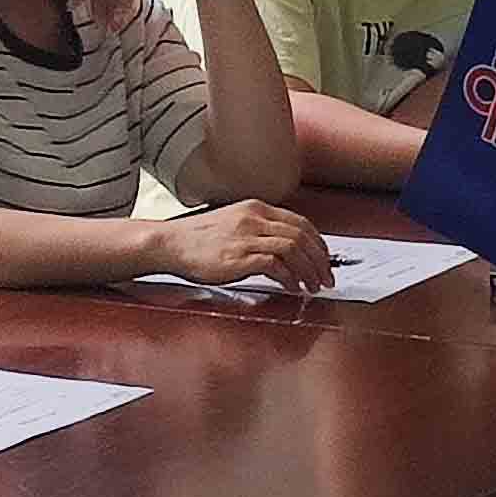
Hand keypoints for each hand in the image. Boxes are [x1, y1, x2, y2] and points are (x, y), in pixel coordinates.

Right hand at [155, 201, 331, 290]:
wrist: (169, 244)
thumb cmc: (198, 239)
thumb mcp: (233, 223)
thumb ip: (259, 230)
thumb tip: (287, 249)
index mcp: (256, 209)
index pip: (301, 222)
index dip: (319, 244)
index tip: (325, 260)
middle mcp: (254, 219)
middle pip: (302, 236)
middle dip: (320, 260)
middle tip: (326, 278)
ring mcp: (246, 237)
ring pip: (293, 249)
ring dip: (309, 271)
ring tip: (312, 286)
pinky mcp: (238, 257)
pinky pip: (275, 265)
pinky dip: (289, 278)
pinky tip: (292, 288)